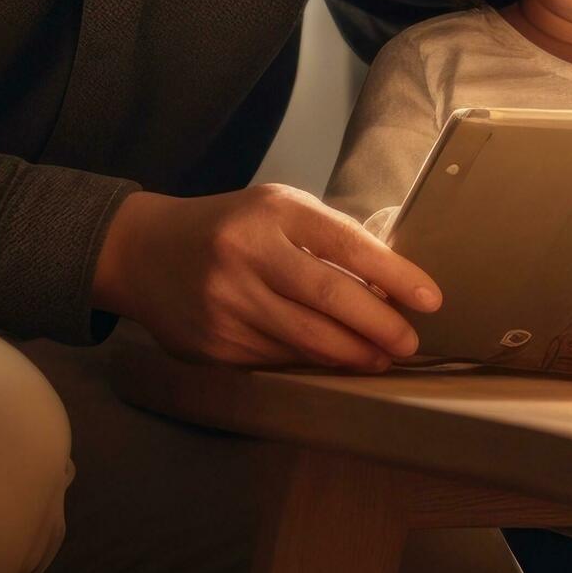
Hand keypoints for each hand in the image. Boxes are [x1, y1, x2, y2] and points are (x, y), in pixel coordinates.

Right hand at [92, 184, 440, 371]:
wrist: (143, 252)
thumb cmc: (229, 227)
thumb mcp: (277, 210)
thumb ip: (328, 237)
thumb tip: (392, 282)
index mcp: (272, 213)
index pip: (347, 244)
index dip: (395, 275)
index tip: (429, 298)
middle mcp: (247, 255)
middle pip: (330, 298)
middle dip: (380, 326)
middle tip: (409, 342)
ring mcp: (227, 303)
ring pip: (306, 339)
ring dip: (353, 354)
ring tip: (380, 358)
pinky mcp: (213, 345)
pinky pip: (277, 359)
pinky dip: (312, 362)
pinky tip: (334, 362)